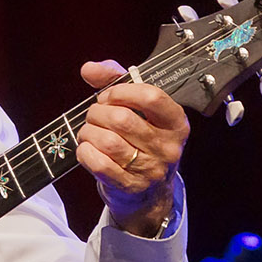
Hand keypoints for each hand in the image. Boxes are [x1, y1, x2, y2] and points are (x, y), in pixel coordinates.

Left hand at [75, 59, 188, 235]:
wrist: (149, 193)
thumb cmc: (141, 142)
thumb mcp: (139, 109)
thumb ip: (116, 81)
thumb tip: (89, 69)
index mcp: (176, 122)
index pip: (151, 96)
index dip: (121, 91)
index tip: (107, 96)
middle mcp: (168, 146)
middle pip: (122, 119)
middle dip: (97, 113)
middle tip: (94, 116)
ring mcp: (151, 169)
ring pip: (108, 142)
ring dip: (88, 132)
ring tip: (89, 132)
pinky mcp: (131, 186)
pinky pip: (99, 164)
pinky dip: (86, 152)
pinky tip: (87, 148)